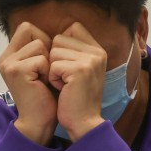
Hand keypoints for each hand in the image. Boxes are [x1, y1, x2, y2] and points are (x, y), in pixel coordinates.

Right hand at [0, 22, 56, 144]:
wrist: (40, 122)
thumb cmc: (47, 96)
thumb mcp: (43, 67)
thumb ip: (43, 48)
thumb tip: (64, 28)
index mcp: (10, 55)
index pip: (28, 27)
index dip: (43, 40)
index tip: (45, 64)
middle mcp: (6, 57)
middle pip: (32, 31)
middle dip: (46, 50)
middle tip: (44, 73)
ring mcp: (9, 63)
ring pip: (39, 44)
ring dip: (48, 63)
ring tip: (44, 80)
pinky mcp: (16, 70)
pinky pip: (42, 59)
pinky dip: (48, 72)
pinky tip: (43, 85)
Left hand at [49, 23, 106, 140]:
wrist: (84, 123)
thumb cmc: (76, 97)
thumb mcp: (80, 70)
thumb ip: (74, 50)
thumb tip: (55, 36)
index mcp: (98, 50)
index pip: (73, 28)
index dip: (61, 45)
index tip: (67, 66)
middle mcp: (97, 52)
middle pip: (59, 38)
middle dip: (55, 59)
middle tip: (66, 78)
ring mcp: (90, 60)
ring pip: (54, 51)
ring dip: (53, 70)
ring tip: (65, 84)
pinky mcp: (80, 70)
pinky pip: (53, 65)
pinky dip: (53, 79)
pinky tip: (63, 89)